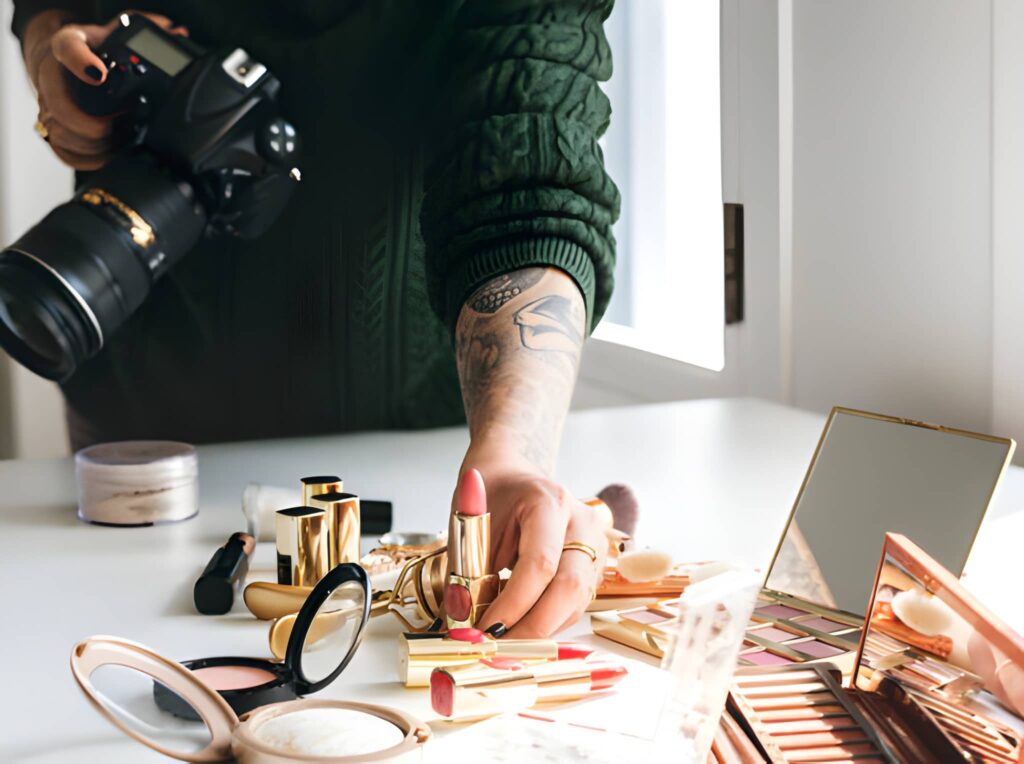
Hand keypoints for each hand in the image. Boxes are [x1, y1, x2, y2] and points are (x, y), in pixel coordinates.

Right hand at [21, 10, 186, 169]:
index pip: (68, 48)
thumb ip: (145, 28)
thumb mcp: (117, 31)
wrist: (71, 60)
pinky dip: (85, 157)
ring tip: (115, 144)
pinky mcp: (53, 126)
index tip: (100, 74)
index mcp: (69, 45)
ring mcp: (49, 103)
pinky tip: (105, 156)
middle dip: (90, 123)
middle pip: (58, 105)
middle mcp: (53, 75)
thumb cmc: (96, 47)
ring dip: (89, 144)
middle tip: (116, 127)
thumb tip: (178, 33)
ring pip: (59, 132)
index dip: (81, 63)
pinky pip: (61, 149)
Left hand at [450, 456, 608, 637]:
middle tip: (496, 648)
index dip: (513, 605)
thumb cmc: (490, 496)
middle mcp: (582, 522)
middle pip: (569, 589)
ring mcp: (594, 544)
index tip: (484, 630)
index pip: (539, 565)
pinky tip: (519, 625)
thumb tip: (462, 623)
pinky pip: (574, 605)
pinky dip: (546, 622)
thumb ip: (467, 574)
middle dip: (532, 628)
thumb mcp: (468, 527)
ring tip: (501, 639)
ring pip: (575, 603)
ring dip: (538, 629)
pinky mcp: (593, 566)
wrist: (511, 476)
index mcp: (549, 503)